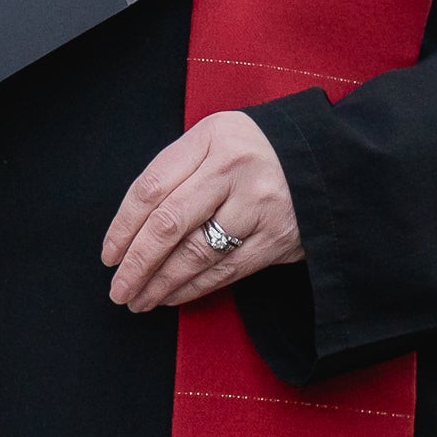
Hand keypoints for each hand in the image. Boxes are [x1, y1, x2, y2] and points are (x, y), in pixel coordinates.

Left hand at [100, 110, 299, 310]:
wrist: (327, 161)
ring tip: (138, 299)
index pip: (152, 187)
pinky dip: (193, 288)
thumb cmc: (256, 152)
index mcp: (211, 138)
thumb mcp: (217, 139)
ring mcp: (257, 205)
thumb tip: (132, 227)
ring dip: (160, 283)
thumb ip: (179, 170)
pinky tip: (171, 296)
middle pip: (168, 224)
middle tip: (117, 288)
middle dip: (136, 263)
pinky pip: (225, 271)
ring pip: (195, 253)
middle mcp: (233, 169)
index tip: (109, 254)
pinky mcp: (276, 238)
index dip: (123, 226)